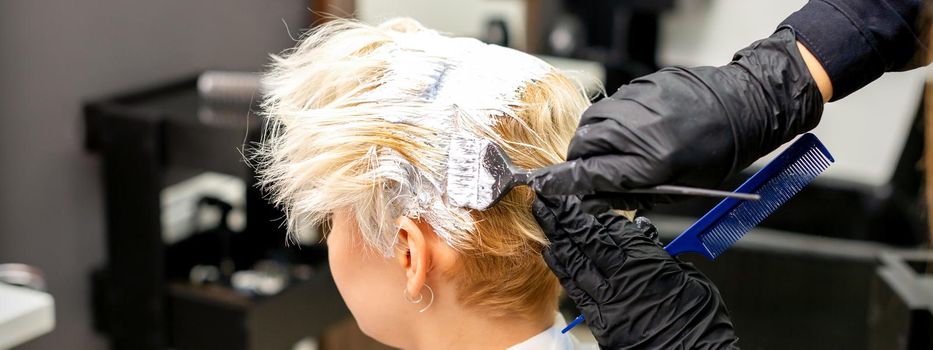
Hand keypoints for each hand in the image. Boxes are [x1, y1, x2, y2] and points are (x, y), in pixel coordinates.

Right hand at [531, 29, 823, 208]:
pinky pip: (612, 104)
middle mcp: (637, 129)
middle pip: (583, 145)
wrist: (744, 109)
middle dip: (580, 160)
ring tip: (612, 148)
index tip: (546, 186)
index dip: (564, 183)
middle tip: (592, 169)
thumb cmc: (715, 154)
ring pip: (592, 121)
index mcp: (648, 162)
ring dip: (593, 137)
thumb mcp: (674, 188)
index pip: (589, 174)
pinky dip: (612, 119)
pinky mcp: (641, 85)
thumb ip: (626, 194)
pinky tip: (631, 127)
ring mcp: (637, 102)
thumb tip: (589, 200)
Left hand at [533, 195, 737, 348]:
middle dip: (567, 216)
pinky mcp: (600, 320)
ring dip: (557, 236)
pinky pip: (574, 288)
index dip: (597, 212)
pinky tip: (550, 252)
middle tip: (550, 198)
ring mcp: (608, 298)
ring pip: (576, 259)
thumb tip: (645, 238)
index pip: (615, 229)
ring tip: (543, 215)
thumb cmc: (700, 320)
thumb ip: (661, 256)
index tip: (586, 202)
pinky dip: (561, 268)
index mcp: (648, 260)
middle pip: (589, 239)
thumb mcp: (689, 277)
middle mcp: (624, 276)